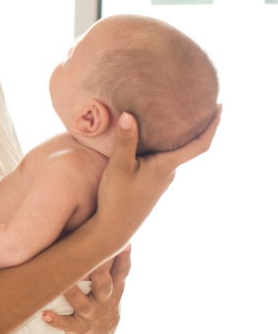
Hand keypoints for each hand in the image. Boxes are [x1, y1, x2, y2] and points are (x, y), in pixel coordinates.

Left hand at [44, 244, 131, 333]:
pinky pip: (66, 324)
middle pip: (103, 283)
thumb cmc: (100, 300)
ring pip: (82, 303)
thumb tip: (106, 230)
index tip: (124, 239)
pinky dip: (56, 320)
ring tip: (61, 284)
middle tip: (92, 253)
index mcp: (114, 288)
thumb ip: (108, 262)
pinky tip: (45, 314)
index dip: (123, 255)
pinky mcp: (78, 329)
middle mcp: (105, 301)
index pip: (122, 270)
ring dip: (71, 292)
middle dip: (99, 268)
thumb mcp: (111, 284)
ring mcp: (92, 315)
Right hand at [93, 106, 220, 251]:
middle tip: (195, 105)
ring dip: (177, 138)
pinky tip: (151, 143)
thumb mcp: (119, 167)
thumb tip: (128, 114)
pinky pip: (163, 161)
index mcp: (167, 165)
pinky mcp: (152, 185)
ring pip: (174, 154)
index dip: (213, 126)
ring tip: (171, 118)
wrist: (114, 228)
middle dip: (195, 127)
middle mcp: (169, 172)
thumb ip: (125, 140)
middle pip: (188, 147)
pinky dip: (164, 148)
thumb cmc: (117, 198)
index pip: (199, 144)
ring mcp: (161, 181)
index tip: (220, 107)